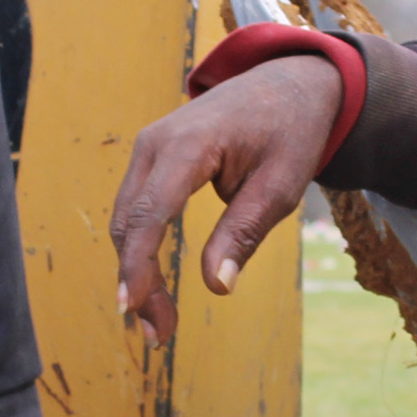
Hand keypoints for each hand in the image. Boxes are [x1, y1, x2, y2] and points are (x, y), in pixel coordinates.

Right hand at [108, 55, 343, 341]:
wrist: (288, 81)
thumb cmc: (289, 131)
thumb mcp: (281, 186)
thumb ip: (244, 233)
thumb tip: (216, 286)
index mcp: (190, 145)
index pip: (152, 213)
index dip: (138, 264)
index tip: (132, 307)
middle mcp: (156, 142)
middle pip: (130, 222)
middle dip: (137, 282)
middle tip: (159, 335)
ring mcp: (149, 147)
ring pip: (127, 219)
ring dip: (136, 271)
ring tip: (159, 321)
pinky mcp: (152, 157)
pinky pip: (136, 207)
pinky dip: (140, 248)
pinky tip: (153, 285)